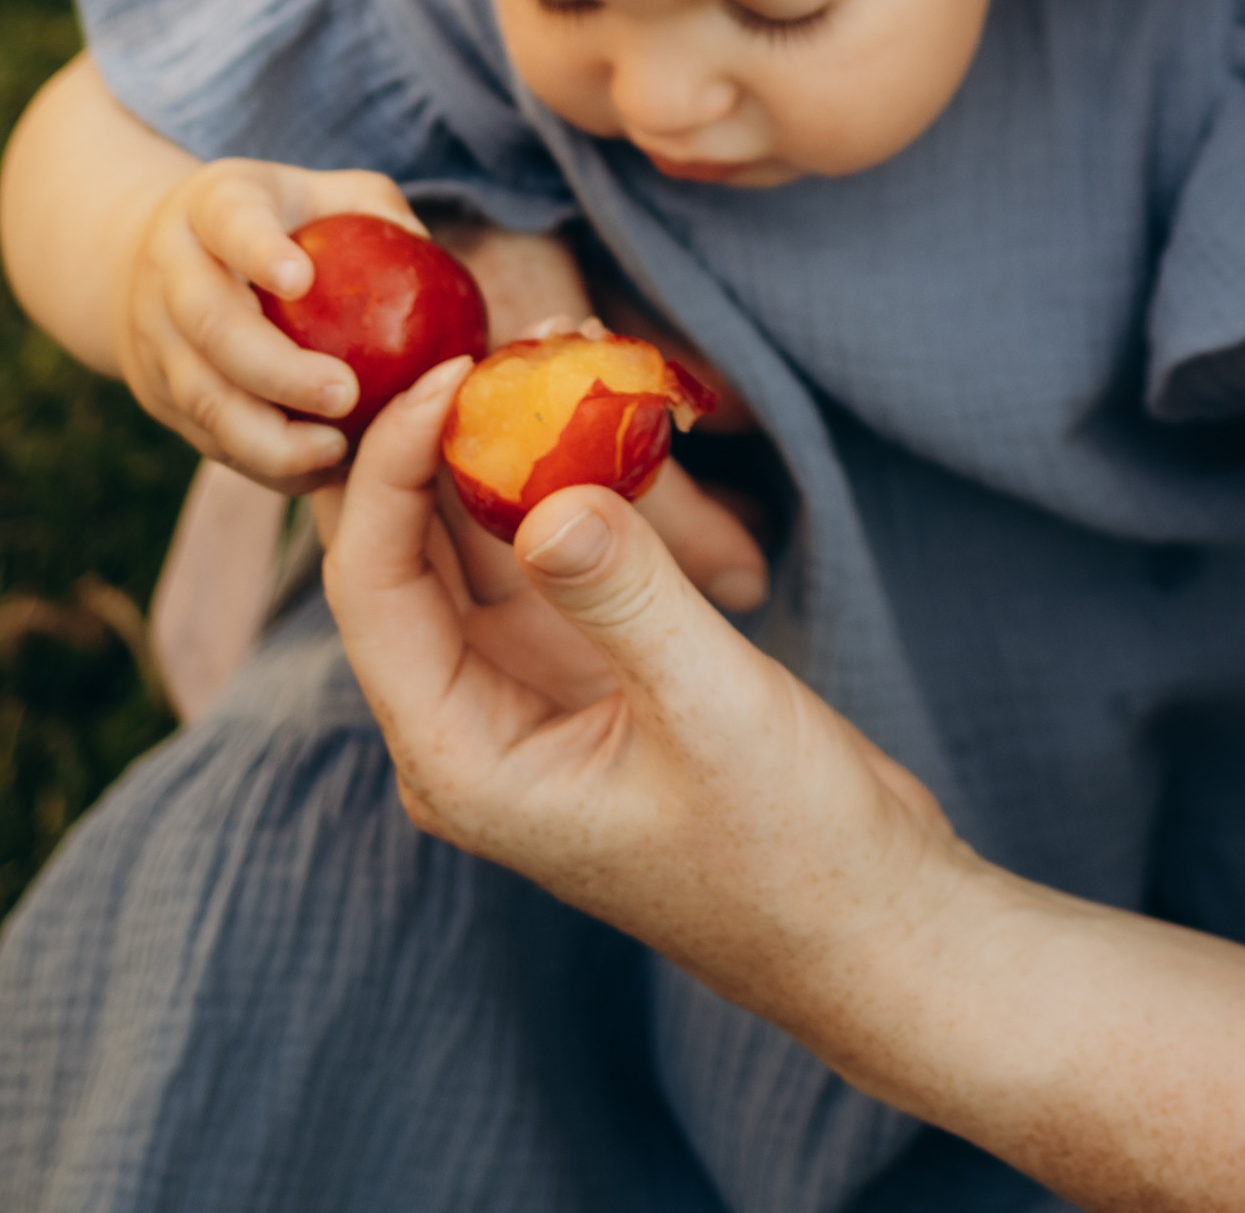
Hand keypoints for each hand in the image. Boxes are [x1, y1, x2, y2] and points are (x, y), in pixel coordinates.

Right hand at [116, 155, 430, 490]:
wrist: (158, 256)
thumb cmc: (275, 221)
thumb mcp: (317, 193)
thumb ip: (371, 208)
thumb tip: (428, 246)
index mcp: (213, 207)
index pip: (229, 221)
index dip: (258, 251)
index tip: (301, 280)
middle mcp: (171, 272)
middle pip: (212, 326)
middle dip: (276, 369)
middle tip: (346, 394)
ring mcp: (156, 341)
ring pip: (203, 398)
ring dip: (267, 437)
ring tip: (335, 452)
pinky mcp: (159, 398)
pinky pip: (208, 440)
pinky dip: (260, 464)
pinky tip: (316, 474)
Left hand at [325, 366, 963, 1043]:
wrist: (867, 918)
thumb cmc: (787, 849)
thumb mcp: (712, 712)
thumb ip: (627, 599)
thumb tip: (547, 495)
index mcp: (462, 758)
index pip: (377, 589)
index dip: (393, 469)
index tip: (450, 369)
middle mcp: (472, 720)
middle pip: (405, 553)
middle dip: (434, 434)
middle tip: (481, 326)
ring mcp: (528, 689)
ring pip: (475, 540)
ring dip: (500, 440)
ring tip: (546, 339)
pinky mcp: (588, 663)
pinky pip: (547, 547)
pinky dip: (564, 471)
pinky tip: (598, 397)